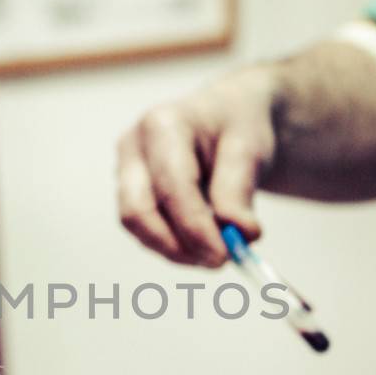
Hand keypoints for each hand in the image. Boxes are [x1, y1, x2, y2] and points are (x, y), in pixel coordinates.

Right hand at [117, 68, 276, 265]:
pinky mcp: (129, 190)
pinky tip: (203, 239)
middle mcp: (133, 145)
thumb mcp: (250, 149)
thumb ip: (239, 192)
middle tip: (219, 260)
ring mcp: (125, 168)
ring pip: (137, 226)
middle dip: (177, 246)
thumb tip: (238, 235)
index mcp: (162, 125)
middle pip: (138, 211)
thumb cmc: (237, 125)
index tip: (226, 256)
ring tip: (218, 248)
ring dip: (177, 249)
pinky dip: (174, 244)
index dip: (195, 229)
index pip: (171, 188)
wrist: (228, 114)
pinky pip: (143, 229)